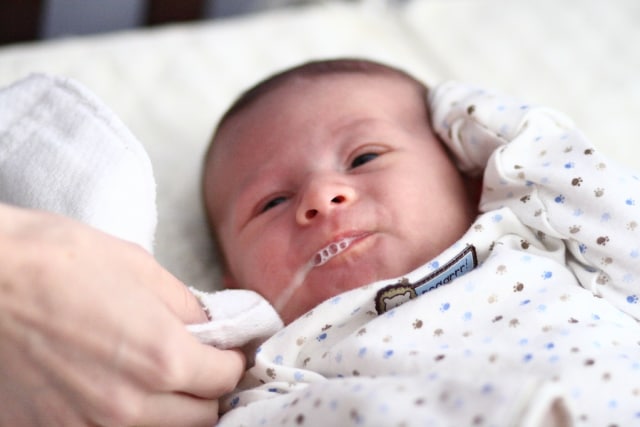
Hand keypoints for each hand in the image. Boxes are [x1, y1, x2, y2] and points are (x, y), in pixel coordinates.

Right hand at [0, 204, 244, 425]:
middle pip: (201, 418)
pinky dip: (121, 420)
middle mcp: (129, 406)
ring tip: (154, 378)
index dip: (232, 361)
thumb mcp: (140, 269)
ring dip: (169, 411)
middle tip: (198, 365)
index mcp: (161, 359)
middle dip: (207, 391)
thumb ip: (186, 307)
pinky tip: (108, 390)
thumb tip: (210, 327)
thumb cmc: (59, 261)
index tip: (227, 350)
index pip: (225, 379)